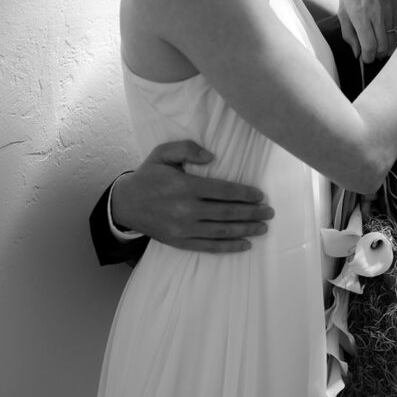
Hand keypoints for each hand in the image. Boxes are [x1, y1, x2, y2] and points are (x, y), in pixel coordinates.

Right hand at [111, 140, 274, 252]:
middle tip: (270, 212)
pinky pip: (208, 247)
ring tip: (263, 228)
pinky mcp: (180, 242)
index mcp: (185, 186)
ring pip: (222, 231)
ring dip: (245, 230)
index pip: (223, 191)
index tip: (261, 195)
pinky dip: (228, 247)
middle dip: (252, 213)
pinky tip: (245, 245)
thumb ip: (187, 149)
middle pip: (227, 212)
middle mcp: (186, 209)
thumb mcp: (163, 153)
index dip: (245, 194)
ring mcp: (184, 228)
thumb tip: (212, 157)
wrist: (126, 204)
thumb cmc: (149, 175)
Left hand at [338, 0, 396, 62]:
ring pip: (392, 41)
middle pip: (382, 47)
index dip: (368, 57)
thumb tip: (357, 52)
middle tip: (370, 55)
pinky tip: (384, 39)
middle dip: (376, 55)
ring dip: (385, 49)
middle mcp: (376, 15)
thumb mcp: (343, 11)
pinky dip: (392, 40)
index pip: (369, 46)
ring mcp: (388, 12)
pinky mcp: (395, 9)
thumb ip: (349, 34)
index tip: (365, 58)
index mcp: (360, 16)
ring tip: (377, 49)